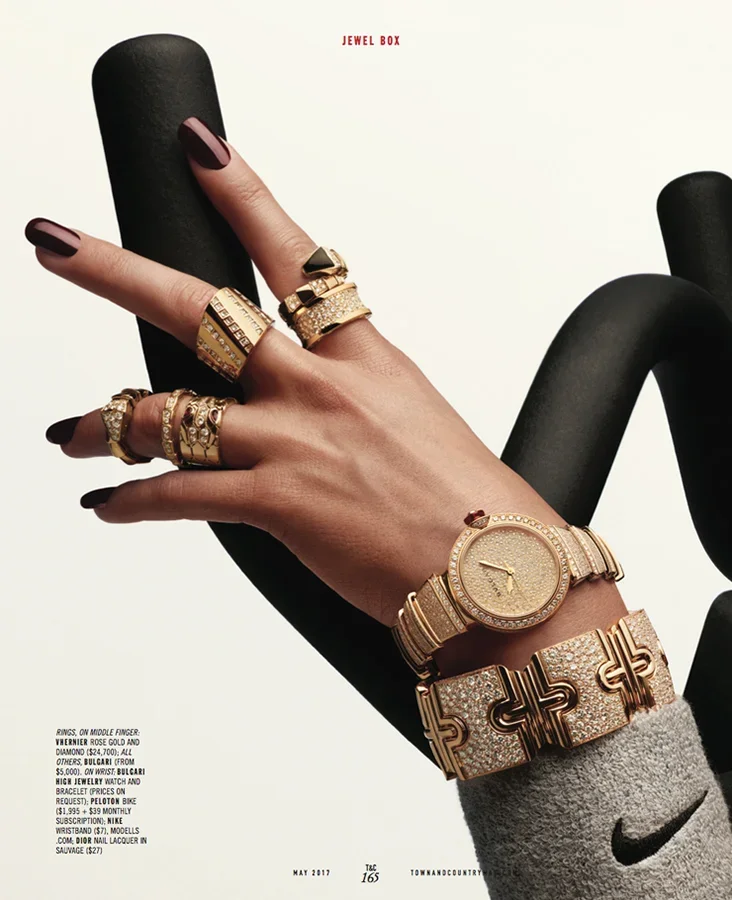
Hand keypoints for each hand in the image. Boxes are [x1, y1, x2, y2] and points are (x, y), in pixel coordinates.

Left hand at [32, 117, 624, 670]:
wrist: (501, 575)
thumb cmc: (473, 505)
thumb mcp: (416, 422)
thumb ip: (355, 403)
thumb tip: (316, 409)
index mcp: (364, 356)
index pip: (294, 255)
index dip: (244, 195)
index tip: (204, 151)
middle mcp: (320, 387)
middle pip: (198, 311)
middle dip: (116, 272)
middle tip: (57, 245)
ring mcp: (294, 441)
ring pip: (166, 411)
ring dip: (104, 421)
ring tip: (68, 433)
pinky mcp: (279, 504)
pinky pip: (180, 495)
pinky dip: (135, 501)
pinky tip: (110, 505)